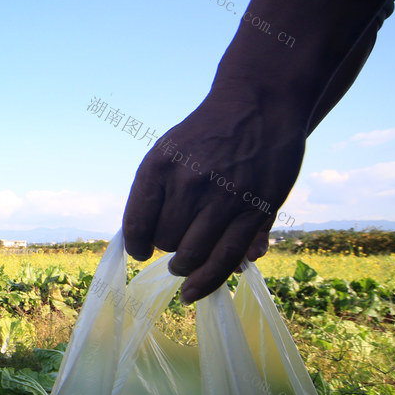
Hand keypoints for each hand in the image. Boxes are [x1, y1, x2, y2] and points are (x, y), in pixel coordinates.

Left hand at [122, 86, 304, 302]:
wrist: (258, 103)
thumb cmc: (207, 133)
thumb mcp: (168, 151)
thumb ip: (154, 195)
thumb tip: (139, 245)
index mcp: (158, 167)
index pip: (136, 223)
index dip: (136, 245)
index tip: (140, 252)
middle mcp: (187, 182)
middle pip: (164, 241)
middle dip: (167, 247)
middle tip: (176, 241)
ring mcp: (221, 198)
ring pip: (190, 255)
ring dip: (184, 267)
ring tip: (183, 266)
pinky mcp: (253, 211)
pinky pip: (224, 259)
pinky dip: (206, 281)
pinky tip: (192, 291)